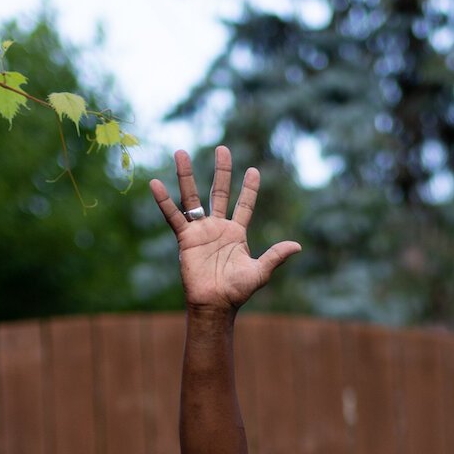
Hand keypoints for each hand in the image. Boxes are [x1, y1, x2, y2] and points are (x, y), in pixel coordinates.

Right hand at [150, 145, 300, 309]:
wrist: (214, 305)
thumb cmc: (237, 292)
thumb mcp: (260, 273)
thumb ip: (275, 257)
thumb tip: (297, 246)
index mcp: (237, 233)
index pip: (245, 205)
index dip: (249, 188)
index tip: (254, 170)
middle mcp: (217, 227)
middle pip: (219, 192)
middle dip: (222, 171)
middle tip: (223, 148)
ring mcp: (200, 231)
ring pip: (192, 197)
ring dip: (186, 175)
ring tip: (180, 152)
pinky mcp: (184, 239)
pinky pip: (173, 216)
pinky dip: (163, 201)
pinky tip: (155, 183)